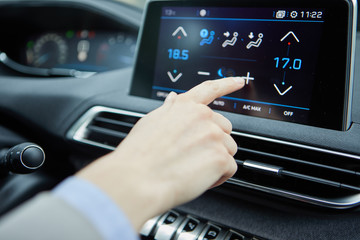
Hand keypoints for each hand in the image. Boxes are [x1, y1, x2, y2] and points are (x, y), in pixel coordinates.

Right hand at [76, 77, 244, 230]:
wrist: (136, 180)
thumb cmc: (139, 156)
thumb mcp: (150, 123)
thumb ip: (168, 110)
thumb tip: (173, 99)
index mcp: (185, 107)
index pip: (210, 89)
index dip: (226, 84)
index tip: (238, 81)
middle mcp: (202, 117)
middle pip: (224, 128)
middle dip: (214, 142)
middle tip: (194, 156)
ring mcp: (213, 136)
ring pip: (228, 149)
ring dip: (216, 161)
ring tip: (193, 169)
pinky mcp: (220, 157)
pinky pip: (230, 168)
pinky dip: (219, 177)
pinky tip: (199, 179)